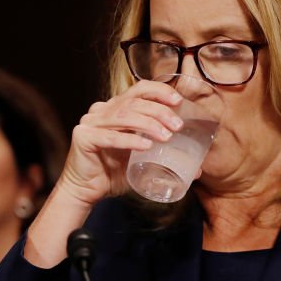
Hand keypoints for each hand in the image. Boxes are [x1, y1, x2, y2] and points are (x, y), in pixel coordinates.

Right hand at [57, 80, 183, 206]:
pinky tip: (146, 146)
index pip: (138, 89)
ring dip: (149, 125)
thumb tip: (196, 170)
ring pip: (124, 116)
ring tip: (167, 137)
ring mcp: (91, 122)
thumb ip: (163, 158)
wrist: (85, 191)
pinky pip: (110, 137)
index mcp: (114, 108)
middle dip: (159, 112)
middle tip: (177, 126)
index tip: (178, 101)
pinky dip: (130, 140)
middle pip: (134, 103)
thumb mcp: (141, 160)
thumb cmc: (112, 173)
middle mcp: (101, 110)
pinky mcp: (84, 137)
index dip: (159, 91)